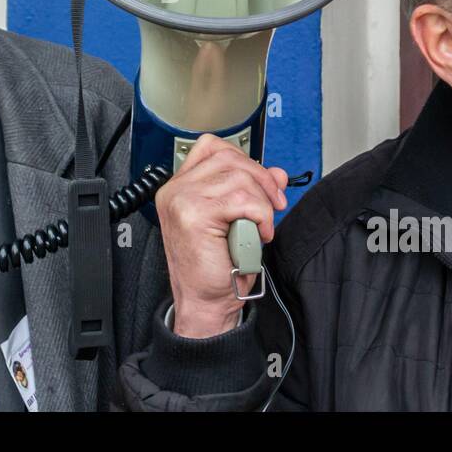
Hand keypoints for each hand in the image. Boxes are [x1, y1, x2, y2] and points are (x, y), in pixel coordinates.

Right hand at [154, 134, 287, 338]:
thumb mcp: (238, 220)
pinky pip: (242, 199)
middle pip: (229, 158)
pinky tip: (258, 233)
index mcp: (179, 187)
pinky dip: (260, 215)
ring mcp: (181, 199)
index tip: (262, 183)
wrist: (206, 303)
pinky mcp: (194, 214)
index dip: (243, 159)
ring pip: (239, 177)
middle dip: (261, 179)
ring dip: (262, 203)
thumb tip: (276, 174)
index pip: (212, 148)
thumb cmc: (216, 268)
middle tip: (274, 205)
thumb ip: (253, 192)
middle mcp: (175, 190)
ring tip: (260, 227)